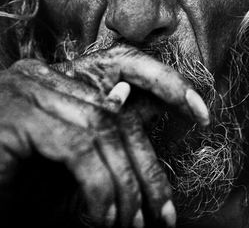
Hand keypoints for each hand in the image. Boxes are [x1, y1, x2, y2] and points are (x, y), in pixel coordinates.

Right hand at [0, 45, 209, 226]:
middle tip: (166, 211)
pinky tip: (103, 216)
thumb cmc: (10, 175)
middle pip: (119, 111)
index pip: (127, 66)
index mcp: (61, 77)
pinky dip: (98, 185)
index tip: (201, 111)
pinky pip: (77, 149)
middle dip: (148, 163)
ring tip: (132, 225)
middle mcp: (45, 74)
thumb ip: (100, 133)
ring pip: (104, 130)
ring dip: (125, 183)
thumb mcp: (67, 153)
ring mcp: (29, 90)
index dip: (168, 83)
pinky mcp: (16, 116)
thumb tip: (138, 108)